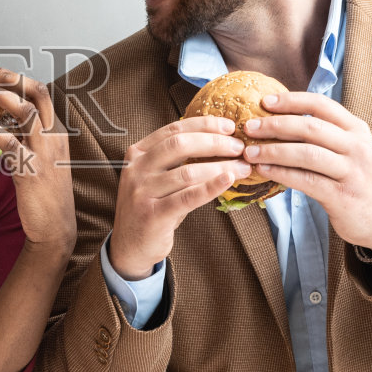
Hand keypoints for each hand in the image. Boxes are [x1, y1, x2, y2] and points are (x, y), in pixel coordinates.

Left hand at [0, 66, 74, 251]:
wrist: (56, 228)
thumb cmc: (45, 196)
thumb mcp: (42, 160)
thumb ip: (26, 140)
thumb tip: (1, 126)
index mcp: (57, 132)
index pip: (41, 93)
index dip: (16, 78)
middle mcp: (54, 136)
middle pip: (37, 91)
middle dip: (9, 77)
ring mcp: (44, 151)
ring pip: (24, 109)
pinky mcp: (30, 168)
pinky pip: (9, 140)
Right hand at [106, 116, 252, 279]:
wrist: (129, 245)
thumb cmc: (151, 207)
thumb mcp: (155, 177)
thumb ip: (175, 160)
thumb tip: (219, 143)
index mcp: (137, 153)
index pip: (173, 130)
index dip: (203, 125)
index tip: (229, 127)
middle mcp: (137, 169)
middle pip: (180, 145)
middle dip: (214, 143)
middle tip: (239, 148)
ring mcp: (142, 192)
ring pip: (188, 172)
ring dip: (220, 167)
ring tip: (242, 168)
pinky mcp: (153, 215)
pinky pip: (188, 198)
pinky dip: (211, 187)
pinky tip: (228, 180)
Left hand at [240, 91, 371, 252]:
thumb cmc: (356, 180)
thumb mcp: (350, 150)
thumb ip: (325, 134)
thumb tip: (281, 119)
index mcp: (357, 129)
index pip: (321, 105)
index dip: (291, 101)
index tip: (265, 102)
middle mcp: (356, 146)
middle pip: (310, 127)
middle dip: (275, 125)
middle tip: (249, 127)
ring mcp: (351, 171)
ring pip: (306, 153)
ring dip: (273, 150)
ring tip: (250, 152)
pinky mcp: (342, 196)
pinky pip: (306, 180)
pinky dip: (281, 173)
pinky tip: (264, 170)